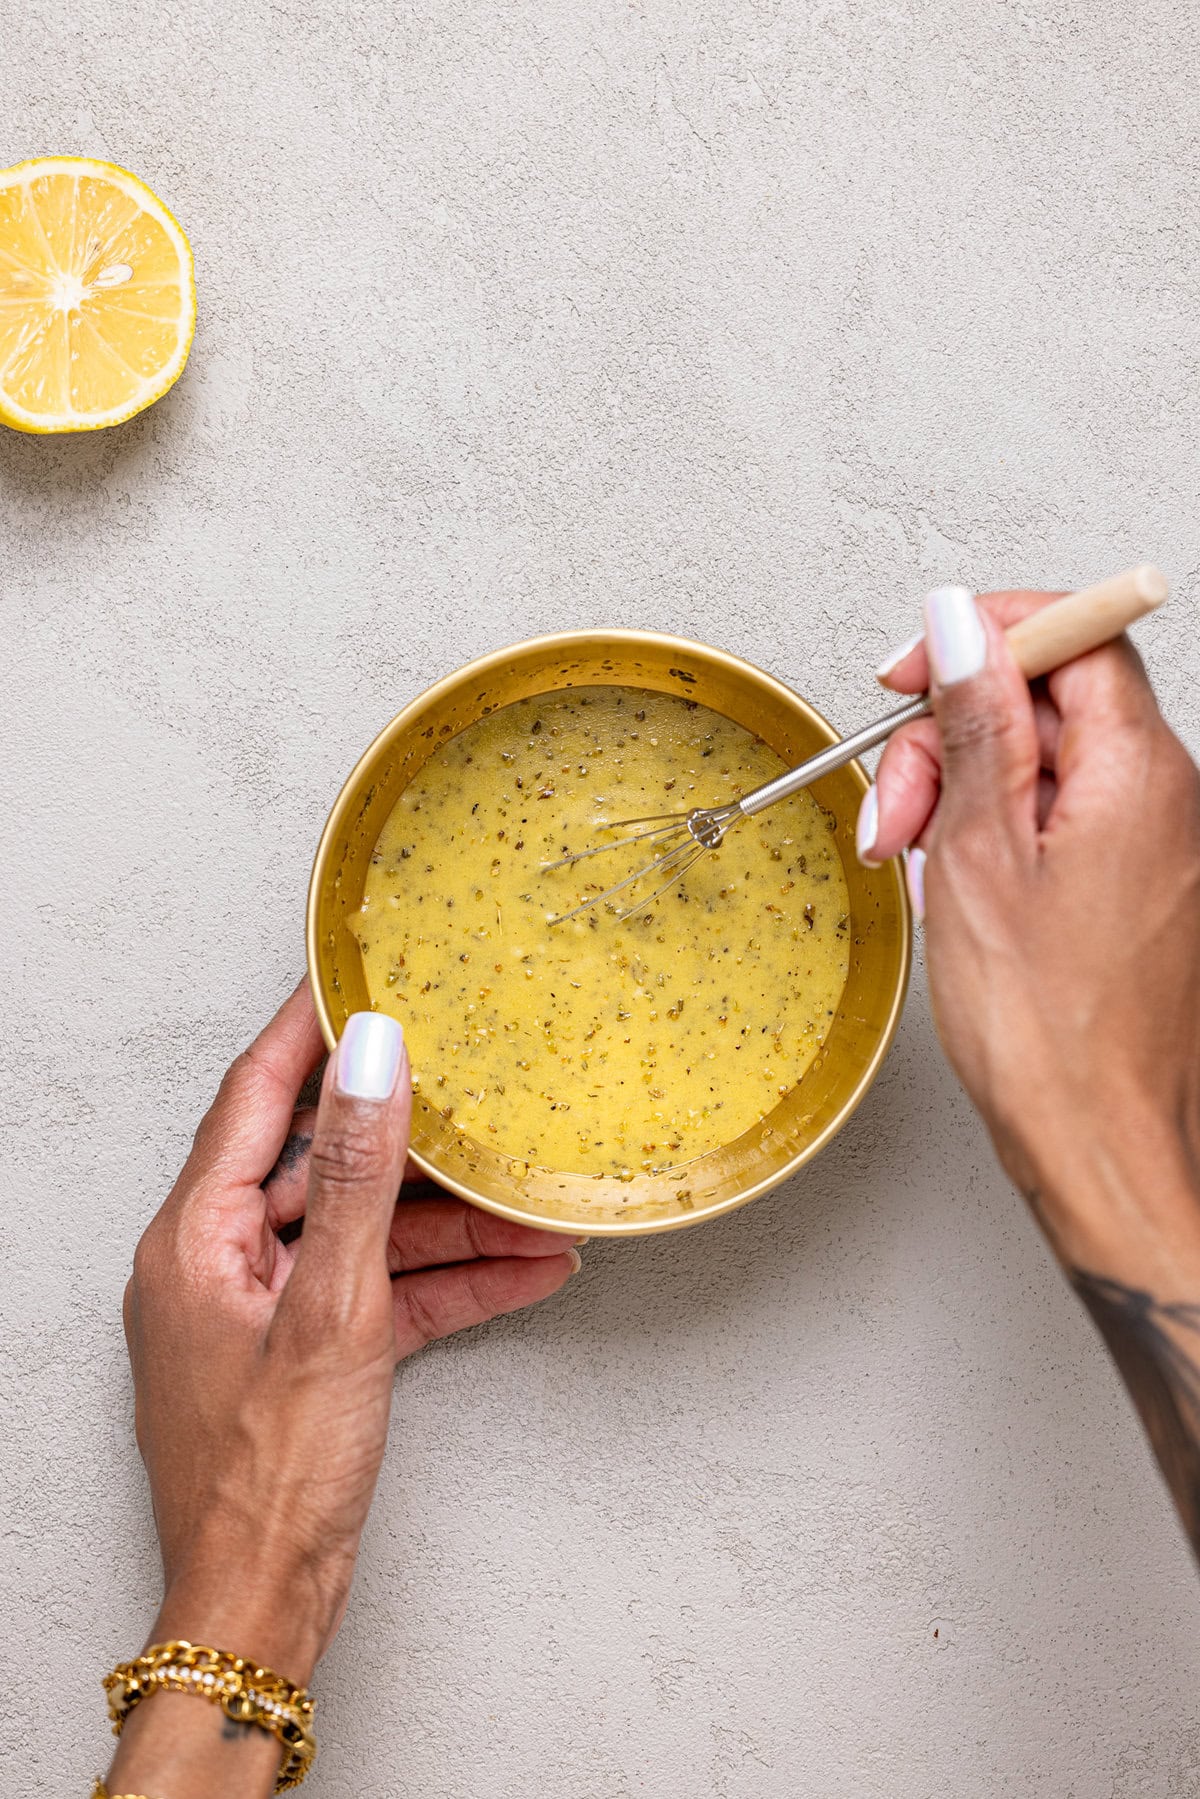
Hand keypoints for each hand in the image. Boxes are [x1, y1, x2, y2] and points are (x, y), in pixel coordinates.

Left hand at [122, 984, 580, 1683]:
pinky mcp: (305, 1354)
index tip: (356, 970)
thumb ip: (358, 1177)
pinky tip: (522, 1273)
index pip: (255, 1095)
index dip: (307, 1027)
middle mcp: (221, 1262)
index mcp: (198, 1236)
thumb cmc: (269, 1477)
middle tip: (474, 1082)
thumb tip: (368, 1059)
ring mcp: (264, 1310)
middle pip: (326, 1166)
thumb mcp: (333, 1309)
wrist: (262, 1607)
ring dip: (455, 1227)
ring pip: (368, 1234)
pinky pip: (383, 1293)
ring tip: (537, 1210)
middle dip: (417, 1142)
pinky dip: (448, 1284)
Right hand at [860, 585, 1199, 1560]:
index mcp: (1140, 771)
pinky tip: (951, 889)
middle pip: (1046, 703)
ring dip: (958, 796)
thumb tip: (961, 623)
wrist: (1097, 1145)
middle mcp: (1163, 796)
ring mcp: (1149, 843)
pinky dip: (990, 839)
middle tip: (897, 811)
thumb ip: (974, 722)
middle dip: (951, 738)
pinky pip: (1053, 822)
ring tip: (911, 862)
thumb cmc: (1046, 1029)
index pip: (1075, 636)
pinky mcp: (1129, 885)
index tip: (914, 671)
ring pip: (1039, 765)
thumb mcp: (979, 852)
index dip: (984, 637)